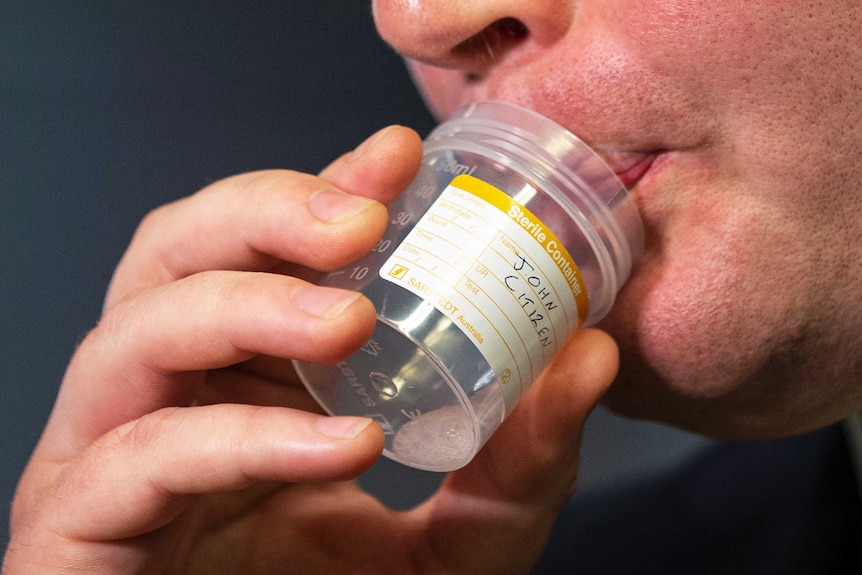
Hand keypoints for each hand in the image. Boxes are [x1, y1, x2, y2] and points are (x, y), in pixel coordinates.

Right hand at [3, 125, 618, 573]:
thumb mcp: (456, 536)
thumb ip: (519, 460)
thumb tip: (591, 356)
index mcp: (245, 374)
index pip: (263, 248)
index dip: (322, 188)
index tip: (400, 159)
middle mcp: (172, 394)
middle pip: (175, 255)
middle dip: (263, 214)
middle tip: (360, 220)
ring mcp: (113, 454)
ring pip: (135, 332)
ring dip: (246, 305)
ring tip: (350, 318)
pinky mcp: (82, 525)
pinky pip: (147, 458)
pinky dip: (243, 437)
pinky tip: (339, 444)